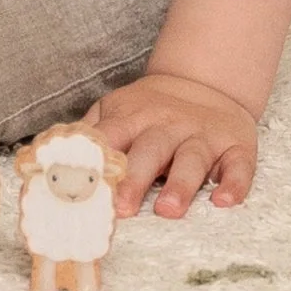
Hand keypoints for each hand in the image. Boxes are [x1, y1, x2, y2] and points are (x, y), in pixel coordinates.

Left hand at [86, 70, 258, 218]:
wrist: (204, 80)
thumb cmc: (150, 108)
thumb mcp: (116, 109)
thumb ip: (90, 132)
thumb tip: (51, 157)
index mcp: (133, 117)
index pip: (112, 139)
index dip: (98, 162)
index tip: (84, 187)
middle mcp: (168, 125)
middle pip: (150, 150)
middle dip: (136, 179)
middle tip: (123, 208)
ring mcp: (202, 136)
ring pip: (192, 159)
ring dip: (181, 184)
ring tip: (169, 210)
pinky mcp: (235, 146)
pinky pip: (239, 166)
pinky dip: (235, 184)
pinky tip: (225, 201)